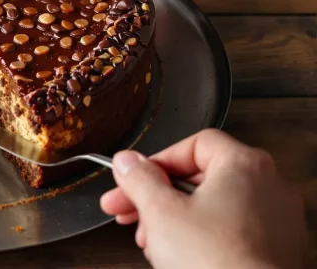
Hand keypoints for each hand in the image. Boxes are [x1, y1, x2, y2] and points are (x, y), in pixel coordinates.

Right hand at [100, 129, 307, 268]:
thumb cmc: (218, 262)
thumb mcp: (161, 213)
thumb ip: (139, 179)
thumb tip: (127, 162)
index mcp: (244, 166)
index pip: (193, 144)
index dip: (157, 161)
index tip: (133, 178)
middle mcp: (268, 188)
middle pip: (200, 177)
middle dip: (156, 196)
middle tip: (126, 210)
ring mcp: (275, 221)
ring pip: (212, 207)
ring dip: (173, 220)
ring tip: (149, 242)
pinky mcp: (273, 251)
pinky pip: (229, 233)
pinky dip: (200, 239)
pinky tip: (176, 257)